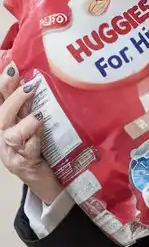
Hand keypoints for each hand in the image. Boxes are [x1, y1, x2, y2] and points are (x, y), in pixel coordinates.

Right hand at [0, 63, 61, 205]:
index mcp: (7, 122)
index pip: (0, 99)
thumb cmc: (41, 149)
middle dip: (13, 97)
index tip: (11, 65)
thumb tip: (35, 78)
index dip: (3, 82)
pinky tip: (41, 132)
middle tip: (30, 84)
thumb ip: (33, 105)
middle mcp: (4, 136)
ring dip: (24, 122)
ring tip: (38, 115)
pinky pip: (26, 151)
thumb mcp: (36, 123)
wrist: (46, 182)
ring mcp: (11, 151)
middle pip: (1, 114)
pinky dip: (34, 140)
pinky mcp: (22, 165)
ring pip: (10, 133)